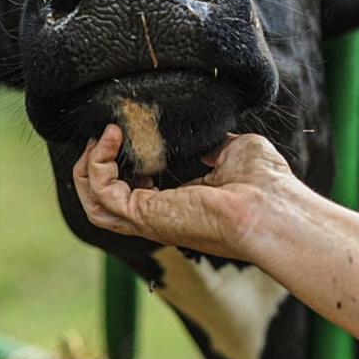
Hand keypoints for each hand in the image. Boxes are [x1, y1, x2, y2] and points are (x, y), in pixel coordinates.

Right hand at [73, 125, 301, 259]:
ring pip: (94, 204)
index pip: (134, 197)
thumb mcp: (235, 153)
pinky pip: (102, 191)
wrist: (271, 206)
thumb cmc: (265, 184)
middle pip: (103, 205)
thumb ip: (215, 146)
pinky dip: (98, 163)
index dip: (123, 169)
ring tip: (100, 138)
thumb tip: (207, 142)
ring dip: (88, 168)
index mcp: (178, 208)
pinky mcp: (143, 215)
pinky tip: (111, 137)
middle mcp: (159, 219)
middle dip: (93, 170)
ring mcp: (149, 220)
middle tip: (102, 139)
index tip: (128, 141)